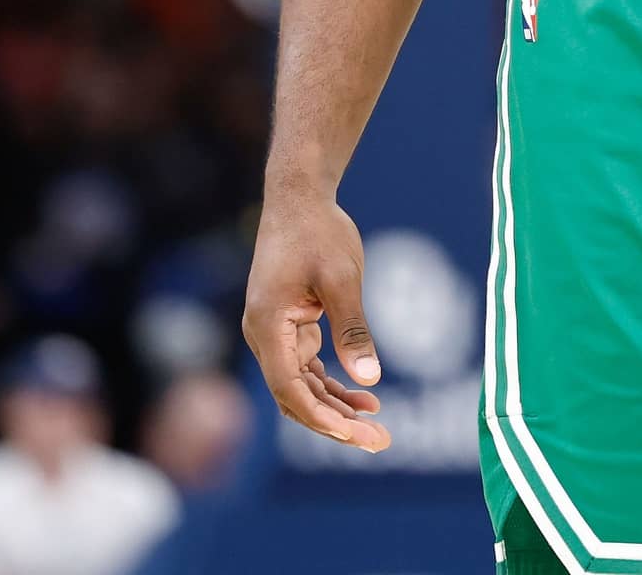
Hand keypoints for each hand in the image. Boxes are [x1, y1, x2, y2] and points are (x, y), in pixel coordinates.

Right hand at [242, 181, 389, 451]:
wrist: (300, 197)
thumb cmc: (319, 232)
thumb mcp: (341, 279)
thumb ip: (352, 329)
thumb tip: (369, 379)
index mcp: (267, 325)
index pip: (289, 388)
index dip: (321, 416)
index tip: (354, 434)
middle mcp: (263, 335)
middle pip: (295, 397)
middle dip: (334, 423)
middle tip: (378, 443)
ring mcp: (274, 333)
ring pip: (302, 387)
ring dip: (336, 409)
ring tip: (377, 430)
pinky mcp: (289, 328)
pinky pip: (307, 369)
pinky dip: (333, 386)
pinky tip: (365, 400)